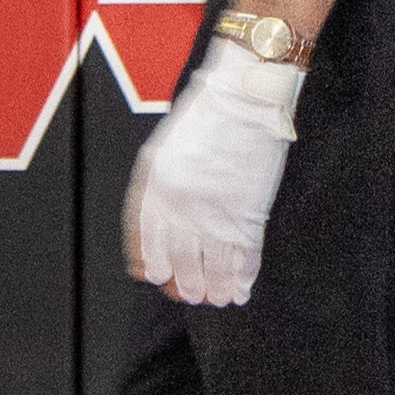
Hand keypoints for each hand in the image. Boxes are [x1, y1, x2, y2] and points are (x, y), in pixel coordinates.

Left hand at [126, 41, 302, 306]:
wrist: (245, 96)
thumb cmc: (205, 119)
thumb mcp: (163, 151)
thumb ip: (157, 190)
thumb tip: (160, 228)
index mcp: (155, 187)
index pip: (145, 243)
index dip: (151, 266)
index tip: (156, 278)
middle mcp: (181, 205)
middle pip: (179, 262)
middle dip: (185, 284)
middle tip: (191, 294)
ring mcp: (216, 212)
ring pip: (211, 268)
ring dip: (214, 288)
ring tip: (217, 298)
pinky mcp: (248, 214)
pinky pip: (243, 258)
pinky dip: (242, 278)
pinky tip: (241, 290)